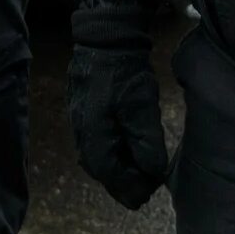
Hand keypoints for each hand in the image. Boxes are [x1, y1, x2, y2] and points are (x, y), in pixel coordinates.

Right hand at [68, 42, 168, 208]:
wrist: (103, 41)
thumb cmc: (122, 73)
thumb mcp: (141, 107)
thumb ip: (146, 142)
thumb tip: (153, 171)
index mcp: (94, 137)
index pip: (111, 175)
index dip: (130, 187)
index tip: (150, 192)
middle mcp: (83, 136)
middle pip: (102, 171)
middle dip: (124, 183)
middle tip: (146, 191)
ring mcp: (81, 126)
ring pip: (99, 160)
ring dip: (119, 170)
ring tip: (140, 176)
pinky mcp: (85, 116)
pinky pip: (98, 146)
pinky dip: (114, 155)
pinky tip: (127, 153)